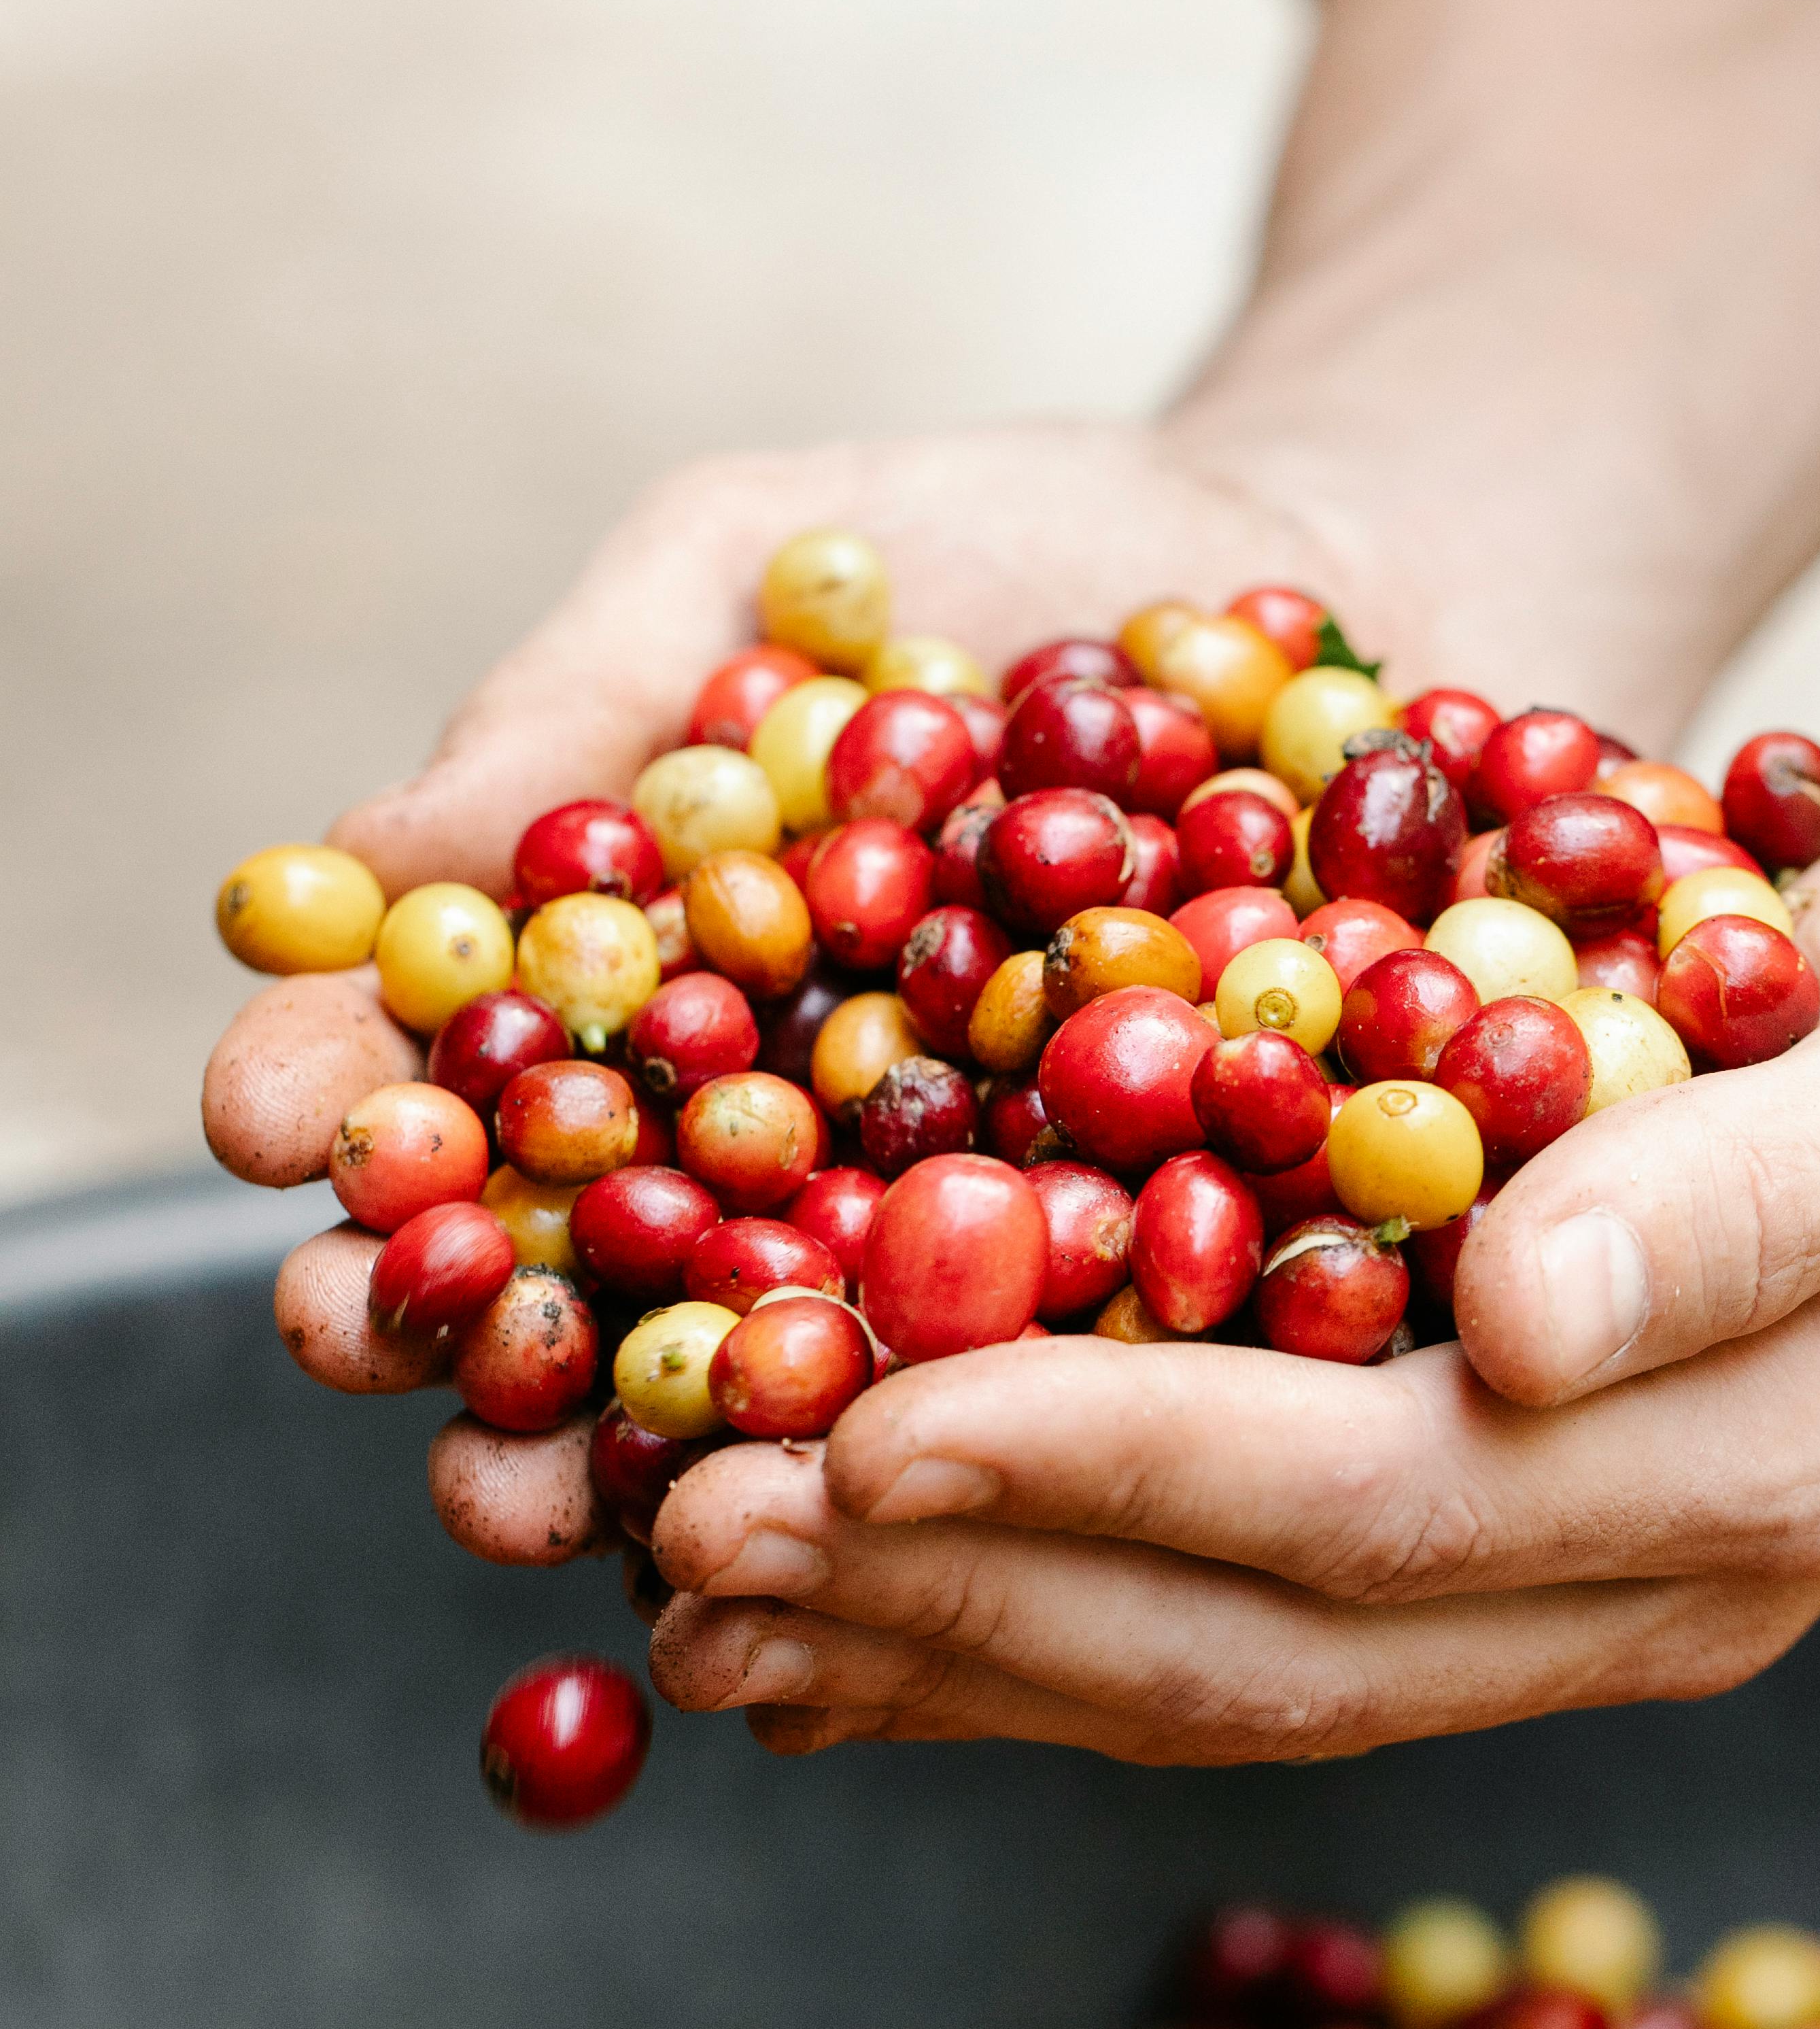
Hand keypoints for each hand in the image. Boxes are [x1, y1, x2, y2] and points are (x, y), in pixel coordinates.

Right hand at [202, 422, 1425, 1553]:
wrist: (1341, 565)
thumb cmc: (1017, 545)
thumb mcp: (766, 551)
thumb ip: (580, 695)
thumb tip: (360, 862)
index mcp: (630, 986)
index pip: (437, 1069)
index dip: (333, 1102)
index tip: (268, 1118)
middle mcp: (755, 1144)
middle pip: (560, 1267)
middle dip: (448, 1326)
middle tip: (382, 1342)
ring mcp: (939, 1233)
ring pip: (768, 1377)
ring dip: (650, 1441)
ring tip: (570, 1482)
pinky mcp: (1140, 1285)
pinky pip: (1038, 1382)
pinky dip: (951, 1437)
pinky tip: (875, 1483)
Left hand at [641, 763, 1819, 1761]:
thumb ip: (1759, 1189)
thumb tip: (1519, 1320)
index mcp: (1738, 1466)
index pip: (1369, 1508)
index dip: (1107, 1471)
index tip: (872, 1422)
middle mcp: (1632, 1573)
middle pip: (1252, 1639)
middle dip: (961, 1594)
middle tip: (694, 1531)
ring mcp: (1563, 1580)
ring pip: (1214, 1666)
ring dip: (950, 1636)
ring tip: (703, 1583)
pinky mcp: (1502, 1530)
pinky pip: (1233, 1612)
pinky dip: (1030, 1604)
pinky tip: (866, 1576)